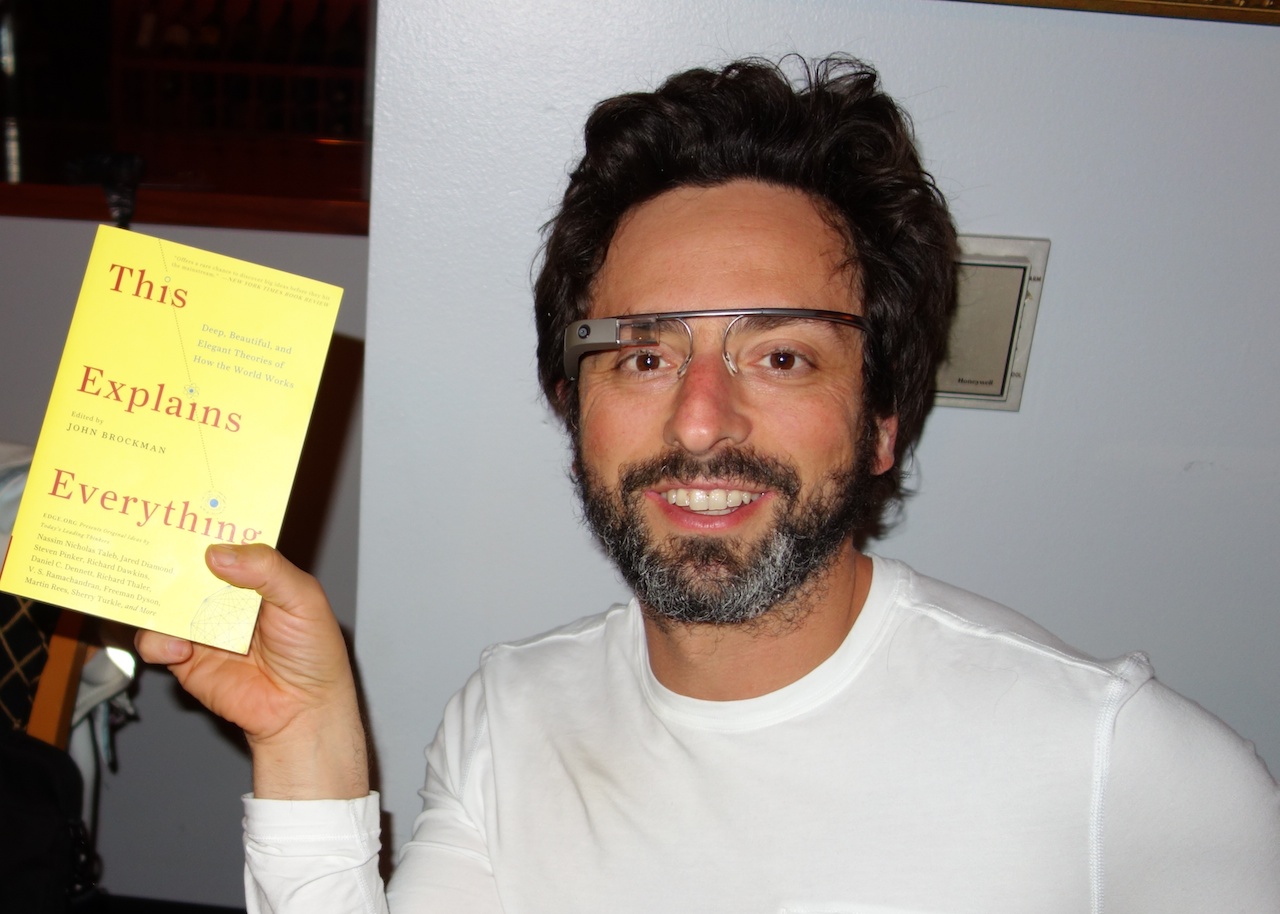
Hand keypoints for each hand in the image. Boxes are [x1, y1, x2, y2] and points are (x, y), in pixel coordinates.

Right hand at [135, 543, 368, 798]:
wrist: (303, 711)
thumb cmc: (314, 654)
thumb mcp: (303, 599)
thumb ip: (267, 570)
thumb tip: (219, 553)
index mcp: (256, 576)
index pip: (226, 542)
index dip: (207, 527)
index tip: (186, 512)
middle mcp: (225, 597)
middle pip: (187, 568)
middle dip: (169, 556)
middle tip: (154, 545)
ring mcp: (203, 626)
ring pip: (164, 601)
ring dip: (157, 597)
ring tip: (164, 599)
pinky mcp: (186, 657)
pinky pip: (156, 641)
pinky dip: (158, 640)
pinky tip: (180, 647)